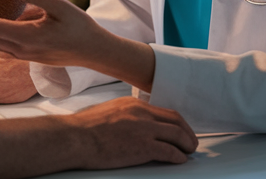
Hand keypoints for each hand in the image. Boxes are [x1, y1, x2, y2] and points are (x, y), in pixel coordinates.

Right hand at [66, 97, 196, 167]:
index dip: (177, 123)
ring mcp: (143, 129)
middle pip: (176, 121)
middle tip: (191, 143)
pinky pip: (170, 151)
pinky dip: (178, 156)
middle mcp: (141, 113)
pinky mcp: (143, 147)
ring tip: (188, 152)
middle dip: (187, 133)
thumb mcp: (109, 112)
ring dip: (187, 145)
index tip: (180, 131)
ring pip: (177, 135)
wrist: (75, 137)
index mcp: (133, 104)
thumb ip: (126, 116)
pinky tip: (179, 160)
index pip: (164, 111)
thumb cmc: (84, 129)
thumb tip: (136, 126)